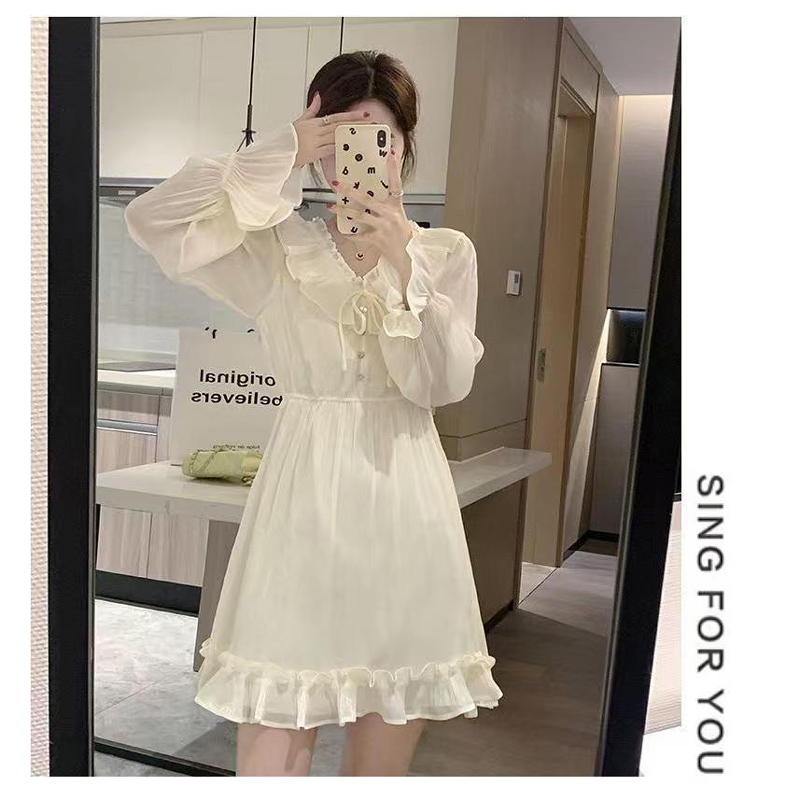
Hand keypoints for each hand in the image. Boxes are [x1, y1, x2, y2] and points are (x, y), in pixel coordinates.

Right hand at [291, 93, 371, 167]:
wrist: (277, 150)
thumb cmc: (288, 138)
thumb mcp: (300, 120)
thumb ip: (311, 109)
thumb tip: (318, 95)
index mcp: (314, 122)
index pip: (336, 117)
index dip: (351, 115)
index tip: (364, 114)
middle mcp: (316, 130)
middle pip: (340, 126)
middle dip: (357, 124)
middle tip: (371, 123)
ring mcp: (315, 142)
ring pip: (337, 136)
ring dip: (352, 136)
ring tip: (365, 135)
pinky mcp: (313, 153)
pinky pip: (330, 149)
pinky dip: (340, 148)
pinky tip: (351, 148)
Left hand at [326, 149, 413, 277]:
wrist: (408, 254)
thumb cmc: (402, 234)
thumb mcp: (398, 214)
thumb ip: (387, 203)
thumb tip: (370, 193)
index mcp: (396, 205)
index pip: (396, 183)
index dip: (393, 169)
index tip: (390, 155)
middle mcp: (389, 214)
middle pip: (366, 199)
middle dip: (349, 190)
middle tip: (336, 183)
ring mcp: (383, 227)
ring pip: (359, 216)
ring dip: (343, 211)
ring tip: (331, 206)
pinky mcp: (377, 239)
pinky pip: (359, 235)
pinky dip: (350, 234)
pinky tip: (342, 230)